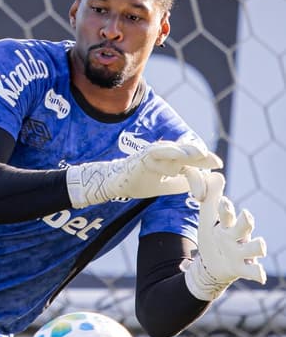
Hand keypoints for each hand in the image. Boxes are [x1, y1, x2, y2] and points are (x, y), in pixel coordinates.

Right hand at [66, 139, 221, 208]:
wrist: (116, 183)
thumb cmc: (141, 182)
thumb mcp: (167, 185)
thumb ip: (183, 182)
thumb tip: (202, 181)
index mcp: (174, 160)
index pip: (193, 163)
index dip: (205, 166)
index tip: (219, 168)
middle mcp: (166, 153)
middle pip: (188, 154)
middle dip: (203, 158)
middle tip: (217, 162)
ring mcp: (155, 153)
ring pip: (175, 151)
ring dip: (188, 151)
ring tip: (201, 154)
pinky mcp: (144, 156)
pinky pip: (158, 152)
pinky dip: (169, 153)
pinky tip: (179, 156)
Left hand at [183, 169, 266, 300]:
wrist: (212, 265)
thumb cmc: (213, 237)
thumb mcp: (207, 220)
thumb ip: (209, 199)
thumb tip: (214, 174)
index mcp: (227, 225)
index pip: (227, 214)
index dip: (226, 208)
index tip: (223, 202)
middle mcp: (238, 237)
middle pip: (245, 226)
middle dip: (246, 221)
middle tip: (246, 216)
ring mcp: (242, 253)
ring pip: (255, 248)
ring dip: (258, 246)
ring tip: (261, 245)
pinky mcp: (243, 268)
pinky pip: (254, 271)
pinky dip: (258, 273)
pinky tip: (261, 275)